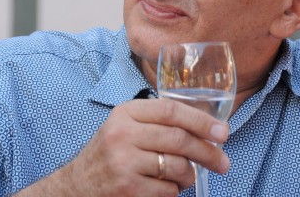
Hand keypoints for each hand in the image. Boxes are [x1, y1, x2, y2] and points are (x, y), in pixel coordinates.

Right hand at [14, 98, 229, 196]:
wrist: (75, 186)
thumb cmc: (109, 154)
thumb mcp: (125, 127)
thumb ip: (156, 121)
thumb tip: (206, 128)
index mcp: (126, 113)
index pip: (171, 110)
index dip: (201, 120)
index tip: (223, 131)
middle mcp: (123, 133)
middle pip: (179, 138)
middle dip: (208, 152)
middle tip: (223, 162)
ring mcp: (124, 161)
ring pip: (177, 166)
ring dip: (189, 175)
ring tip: (186, 177)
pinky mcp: (127, 187)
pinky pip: (167, 190)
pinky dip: (174, 191)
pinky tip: (164, 188)